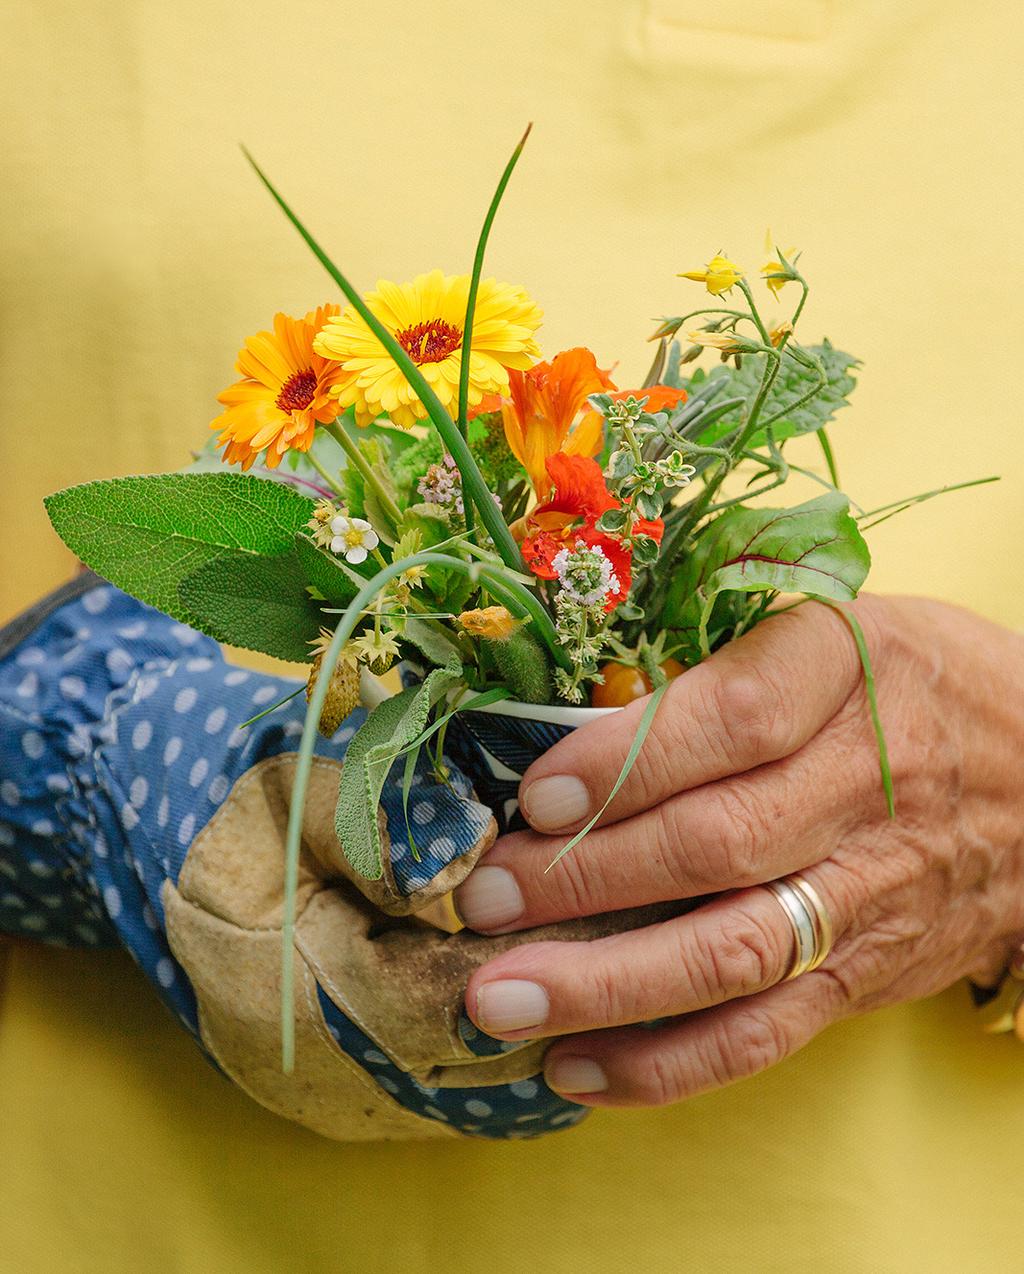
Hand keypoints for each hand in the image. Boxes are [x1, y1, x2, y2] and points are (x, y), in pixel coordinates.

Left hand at [455, 597, 1023, 1106]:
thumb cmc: (908, 689)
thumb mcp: (835, 634)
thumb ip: (720, 672)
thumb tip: (563, 730)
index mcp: (847, 672)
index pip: (735, 717)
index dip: (629, 760)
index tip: (535, 794)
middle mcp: (862, 786)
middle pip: (717, 843)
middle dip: (584, 878)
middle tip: (482, 899)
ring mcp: (867, 892)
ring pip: (733, 951)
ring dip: (606, 983)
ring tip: (499, 1000)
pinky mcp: (865, 973)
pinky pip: (766, 1032)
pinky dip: (668, 1061)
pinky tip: (576, 1066)